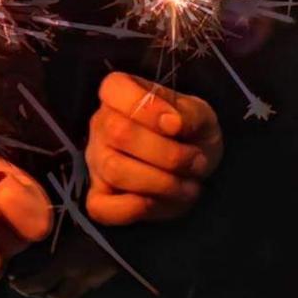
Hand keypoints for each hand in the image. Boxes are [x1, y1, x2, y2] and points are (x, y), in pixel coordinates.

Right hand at [85, 72, 221, 224]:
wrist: (194, 166)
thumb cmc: (192, 133)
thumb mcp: (202, 116)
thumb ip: (189, 114)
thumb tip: (171, 123)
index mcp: (119, 93)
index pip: (114, 88)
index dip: (146, 107)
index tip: (177, 125)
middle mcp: (100, 123)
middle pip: (119, 133)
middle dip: (168, 153)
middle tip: (197, 161)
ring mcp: (96, 160)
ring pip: (115, 170)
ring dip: (161, 183)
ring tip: (187, 185)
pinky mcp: (99, 195)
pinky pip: (100, 207)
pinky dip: (132, 209)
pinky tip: (157, 202)